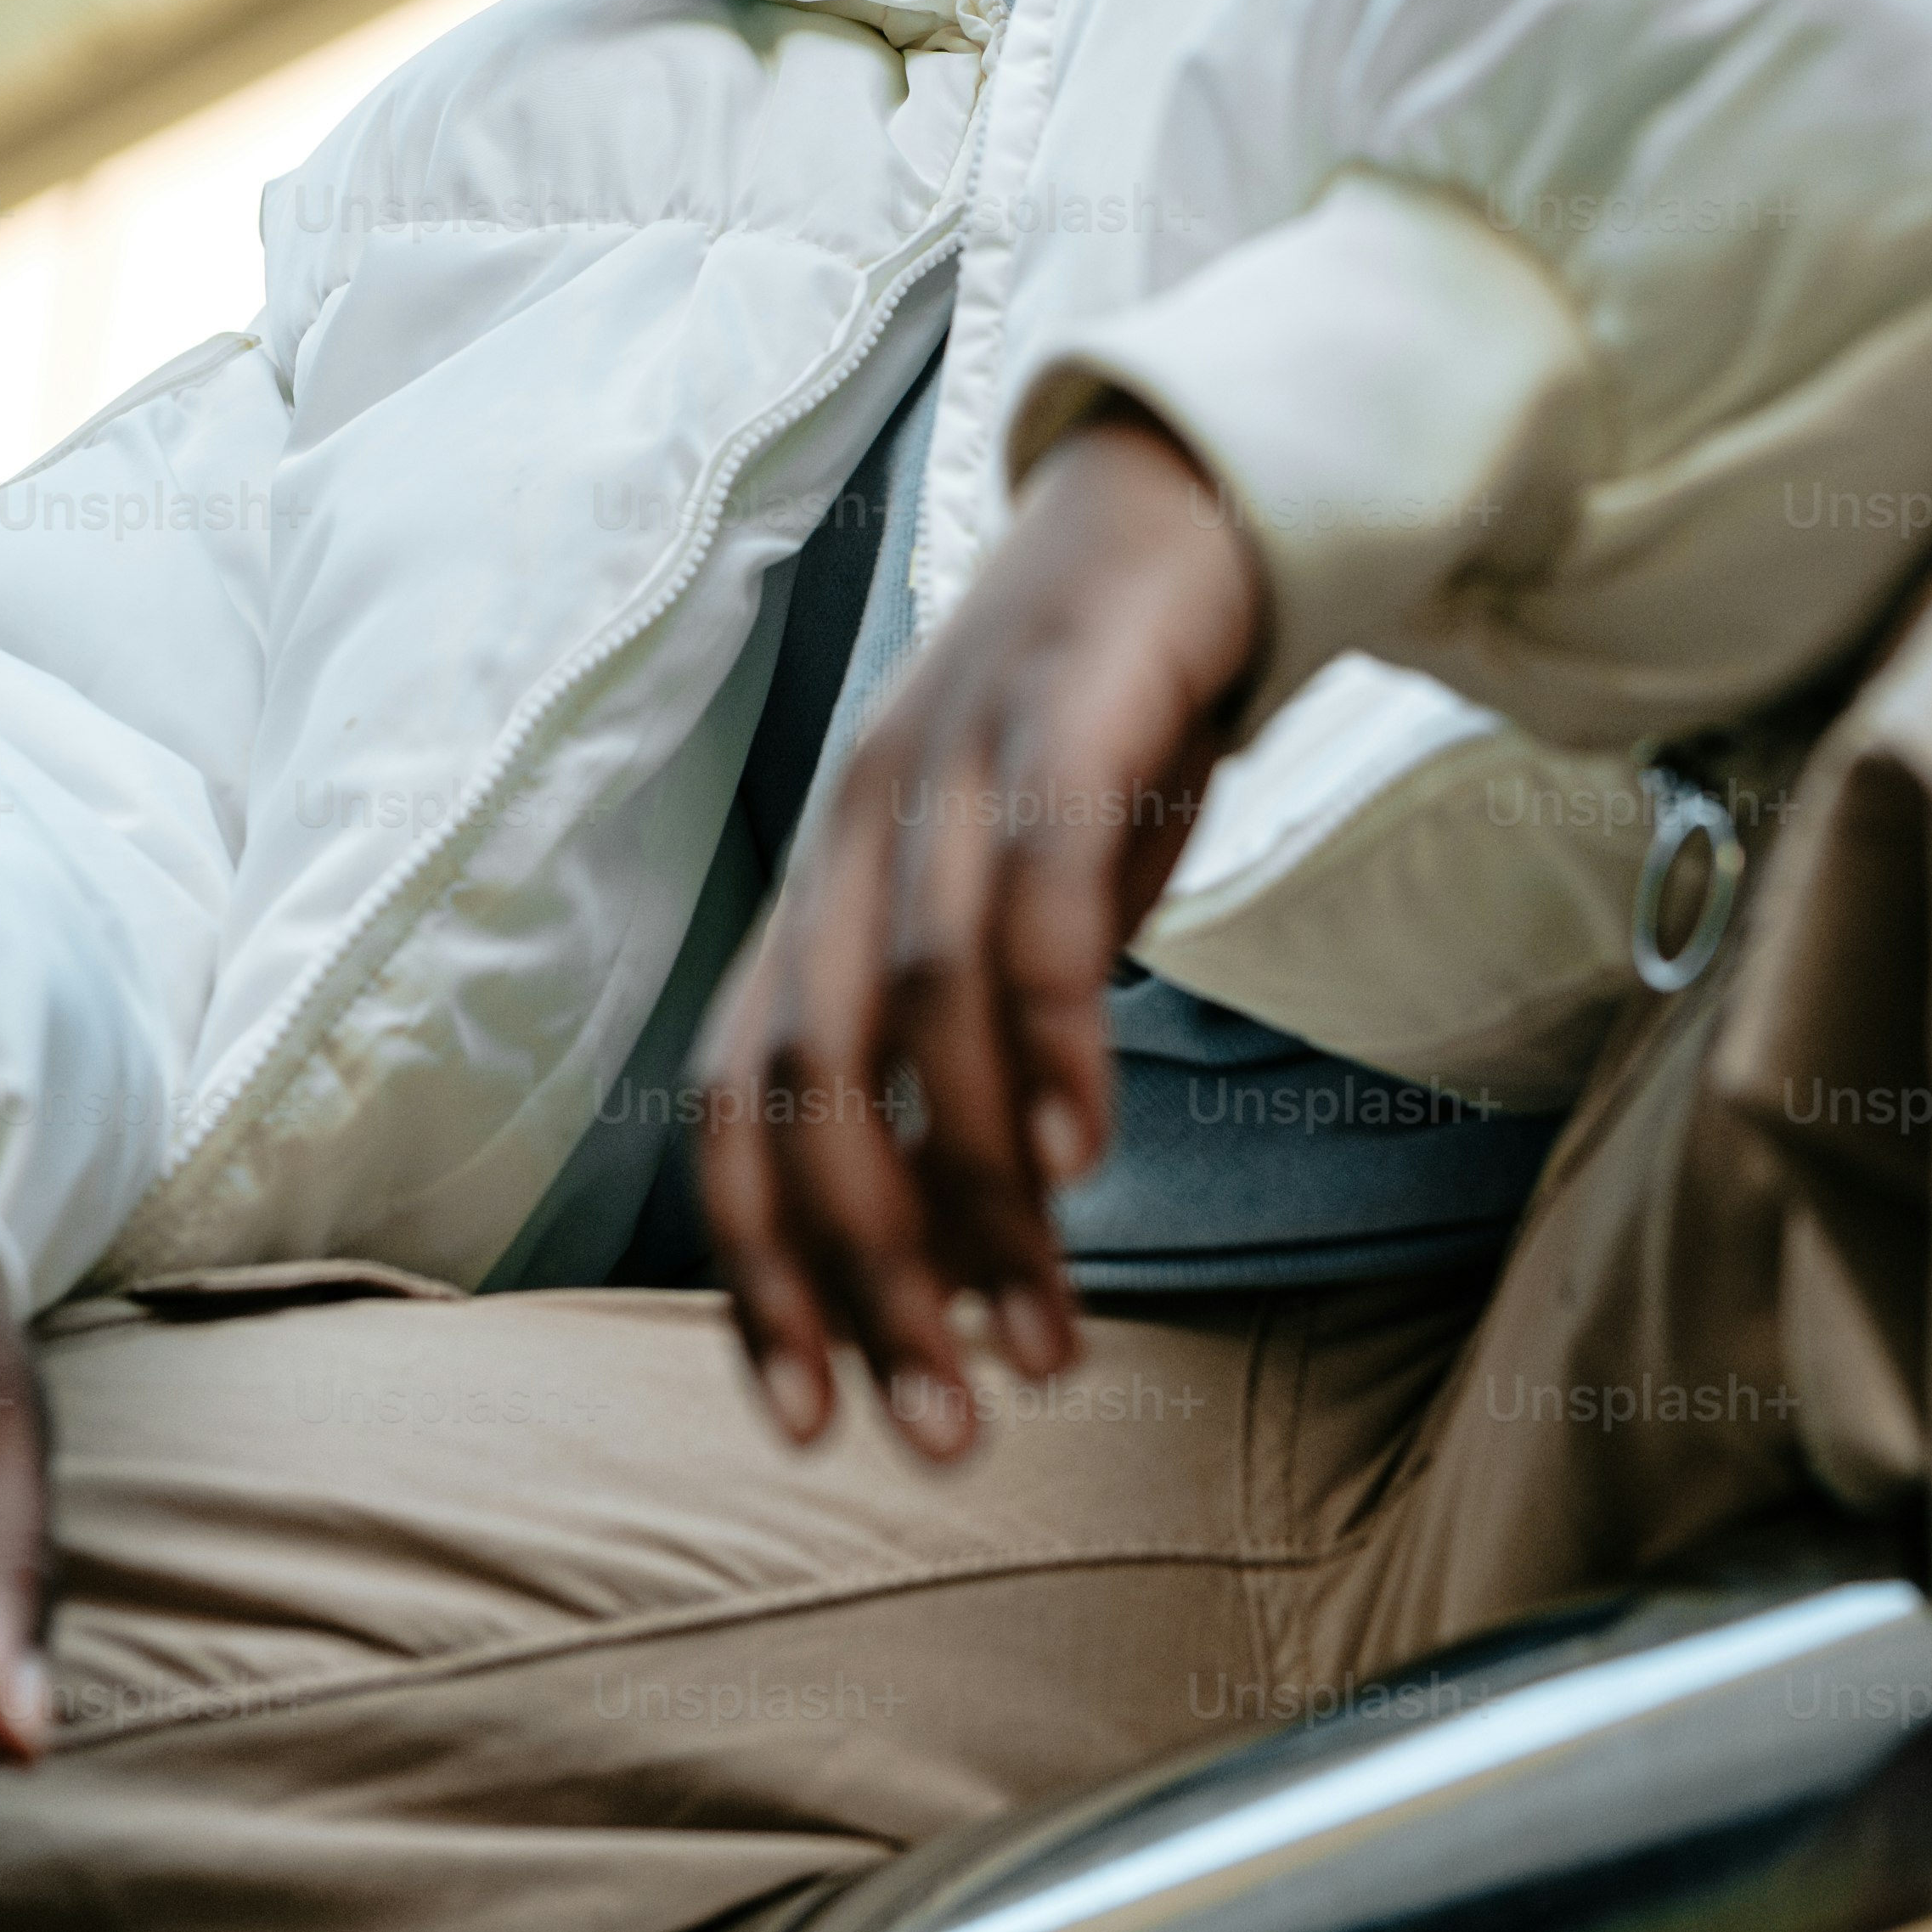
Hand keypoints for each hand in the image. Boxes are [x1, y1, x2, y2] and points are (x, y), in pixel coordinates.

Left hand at [691, 411, 1267, 1457]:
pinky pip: (1041, 887)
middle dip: (869, 1278)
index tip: (814, 1424)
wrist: (1190, 504)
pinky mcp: (1065, 706)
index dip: (762, 1271)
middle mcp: (856, 829)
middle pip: (812, 1083)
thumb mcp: (1018, 912)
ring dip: (980, 1195)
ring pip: (922, 1009)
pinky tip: (1087, 1151)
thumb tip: (974, 1253)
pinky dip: (1050, 1030)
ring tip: (1050, 1337)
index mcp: (823, 886)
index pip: (741, 1107)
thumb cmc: (1108, 742)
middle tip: (949, 1428)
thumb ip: (978, 1053)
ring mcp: (954, 759)